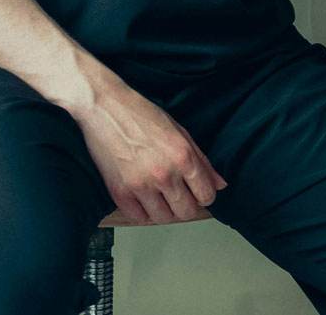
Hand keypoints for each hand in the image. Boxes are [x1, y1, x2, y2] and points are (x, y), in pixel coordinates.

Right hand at [73, 79, 228, 223]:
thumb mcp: (179, 131)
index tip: (196, 191)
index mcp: (183, 156)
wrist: (105, 106)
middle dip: (186, 205)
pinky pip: (139, 219)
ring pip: (164, 218)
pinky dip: (143, 212)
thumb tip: (220, 184)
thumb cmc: (141, 114)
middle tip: (178, 194)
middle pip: (187, 212)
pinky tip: (142, 198)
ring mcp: (141, 184)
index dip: (204, 195)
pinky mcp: (119, 191)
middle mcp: (164, 173)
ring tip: (158, 195)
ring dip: (164, 210)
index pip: (206, 195)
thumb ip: (202, 160)